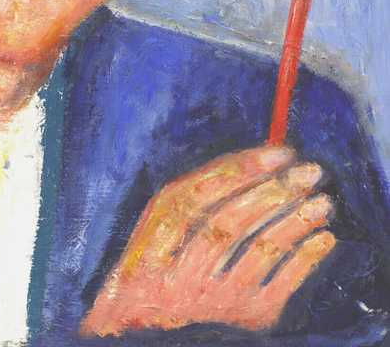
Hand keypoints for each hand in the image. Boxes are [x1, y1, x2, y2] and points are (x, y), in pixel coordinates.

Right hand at [81, 145, 335, 335]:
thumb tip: (262, 158)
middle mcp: (175, 274)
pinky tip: (322, 237)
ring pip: (256, 253)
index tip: (280, 153)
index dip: (239, 172)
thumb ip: (201, 191)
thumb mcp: (164, 222)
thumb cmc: (164, 257)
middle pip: (226, 225)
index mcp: (150, 241)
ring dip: (294, 223)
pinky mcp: (239, 318)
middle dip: (273, 193)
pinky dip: (304, 260)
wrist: (152, 321)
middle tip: (310, 172)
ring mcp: (208, 301)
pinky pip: (278, 286)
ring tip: (322, 202)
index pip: (194, 197)